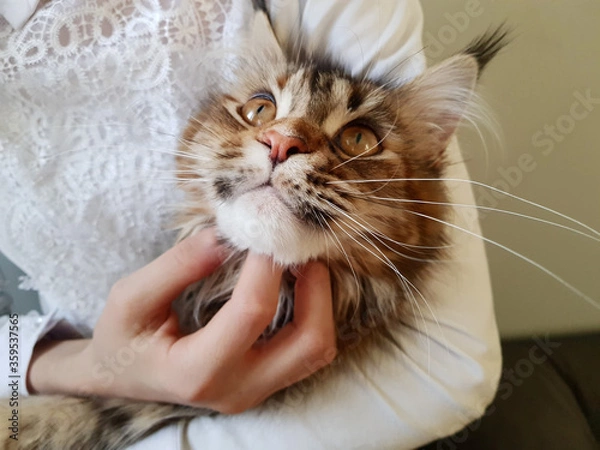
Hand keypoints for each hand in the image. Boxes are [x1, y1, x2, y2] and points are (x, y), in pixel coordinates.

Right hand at [27, 229, 335, 412]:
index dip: (265, 266)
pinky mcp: (265, 383)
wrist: (121, 376)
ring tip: (300, 264)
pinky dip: (313, 314)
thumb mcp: (131, 297)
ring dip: (321, 303)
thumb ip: (179, 265)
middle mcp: (237, 389)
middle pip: (308, 343)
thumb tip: (228, 236)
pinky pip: (307, 351)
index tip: (264, 232)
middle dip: (316, 289)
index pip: (252, 313)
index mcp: (197, 372)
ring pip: (317, 351)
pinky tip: (295, 285)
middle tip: (300, 250)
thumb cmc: (122, 338)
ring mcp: (256, 391)